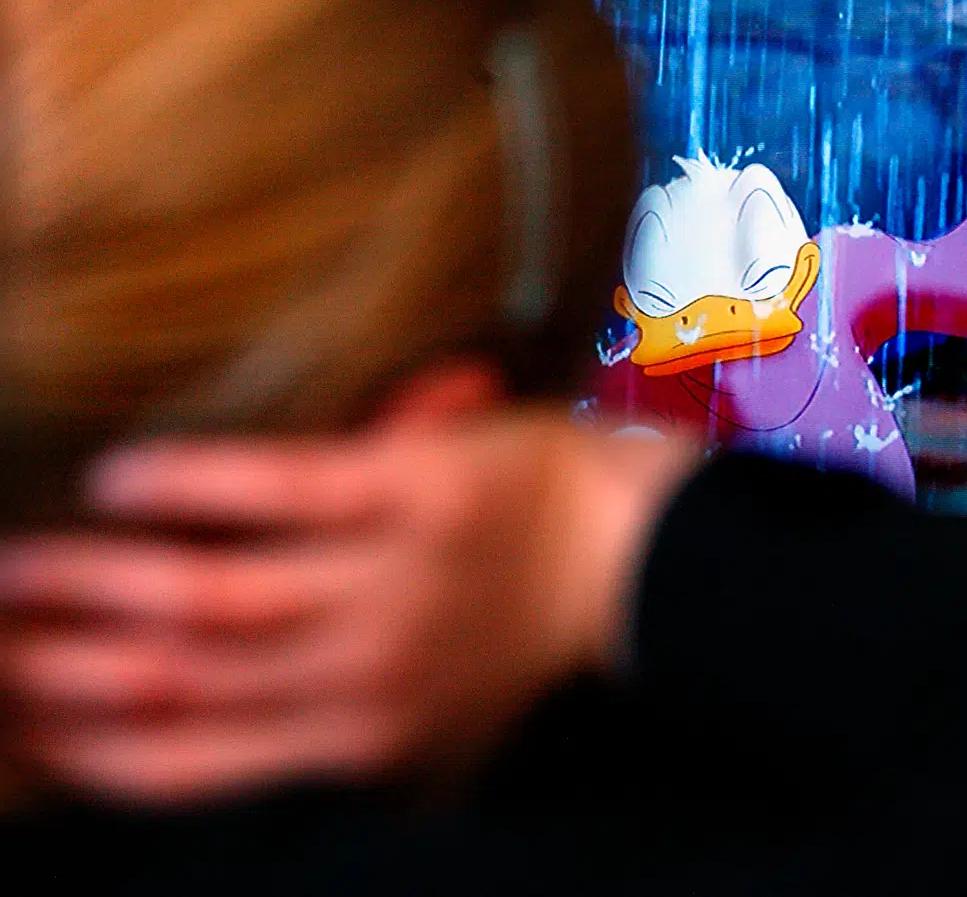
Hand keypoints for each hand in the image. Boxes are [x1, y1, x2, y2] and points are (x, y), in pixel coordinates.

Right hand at [0, 412, 698, 805]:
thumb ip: (319, 721)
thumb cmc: (515, 631)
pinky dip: (185, 487)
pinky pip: (272, 489)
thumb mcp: (425, 711)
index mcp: (354, 741)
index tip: (7, 728)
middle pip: (169, 684)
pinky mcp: (407, 491)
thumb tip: (203, 737)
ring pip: (202, 595)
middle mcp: (357, 677)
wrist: (628, 555)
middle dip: (46, 668)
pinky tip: (117, 477)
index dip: (75, 752)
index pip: (183, 766)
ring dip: (85, 582)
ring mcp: (382, 582)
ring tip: (9, 563)